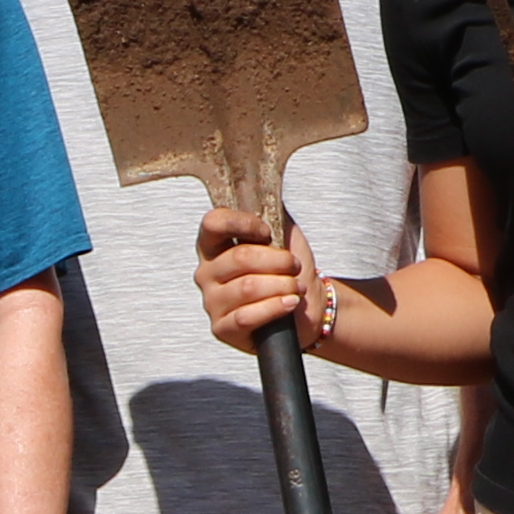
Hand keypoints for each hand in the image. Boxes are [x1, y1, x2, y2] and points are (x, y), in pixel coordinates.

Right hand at [194, 206, 314, 356]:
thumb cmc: (290, 270)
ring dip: (281, 285)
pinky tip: (290, 303)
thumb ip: (269, 209)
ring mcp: (212, 302)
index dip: (243, 224)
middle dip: (277, 261)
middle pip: (239, 258)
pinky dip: (275, 307)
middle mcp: (206, 272)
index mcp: (215, 245)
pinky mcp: (222, 328)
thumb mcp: (282, 232)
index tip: (266, 232)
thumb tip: (262, 184)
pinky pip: (247, 315)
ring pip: (247, 287)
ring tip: (296, 287)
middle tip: (294, 266)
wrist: (307, 306)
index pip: (213, 223)